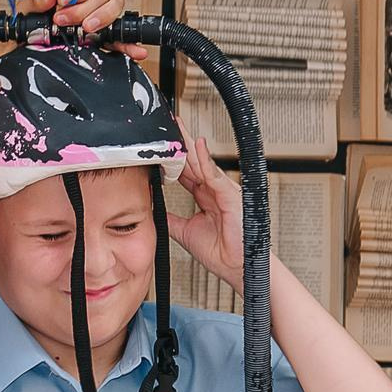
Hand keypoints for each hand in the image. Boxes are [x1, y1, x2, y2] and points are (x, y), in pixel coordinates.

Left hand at [13, 0, 151, 61]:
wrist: (27, 40)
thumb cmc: (30, 16)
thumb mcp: (26, 4)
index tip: (62, 1)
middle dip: (83, 8)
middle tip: (64, 19)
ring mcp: (97, 13)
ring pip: (114, 7)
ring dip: (102, 18)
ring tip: (87, 29)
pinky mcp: (102, 34)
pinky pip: (120, 36)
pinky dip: (129, 44)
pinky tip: (135, 51)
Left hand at [164, 138, 247, 289]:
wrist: (238, 268)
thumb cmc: (221, 253)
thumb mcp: (185, 232)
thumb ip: (170, 218)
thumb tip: (152, 209)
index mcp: (205, 197)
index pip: (185, 171)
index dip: (173, 158)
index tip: (160, 145)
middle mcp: (214, 190)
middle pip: (193, 161)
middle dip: (181, 143)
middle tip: (168, 124)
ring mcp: (223, 191)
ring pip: (202, 163)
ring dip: (189, 145)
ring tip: (177, 127)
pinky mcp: (231, 196)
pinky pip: (215, 175)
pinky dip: (205, 160)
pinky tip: (196, 146)